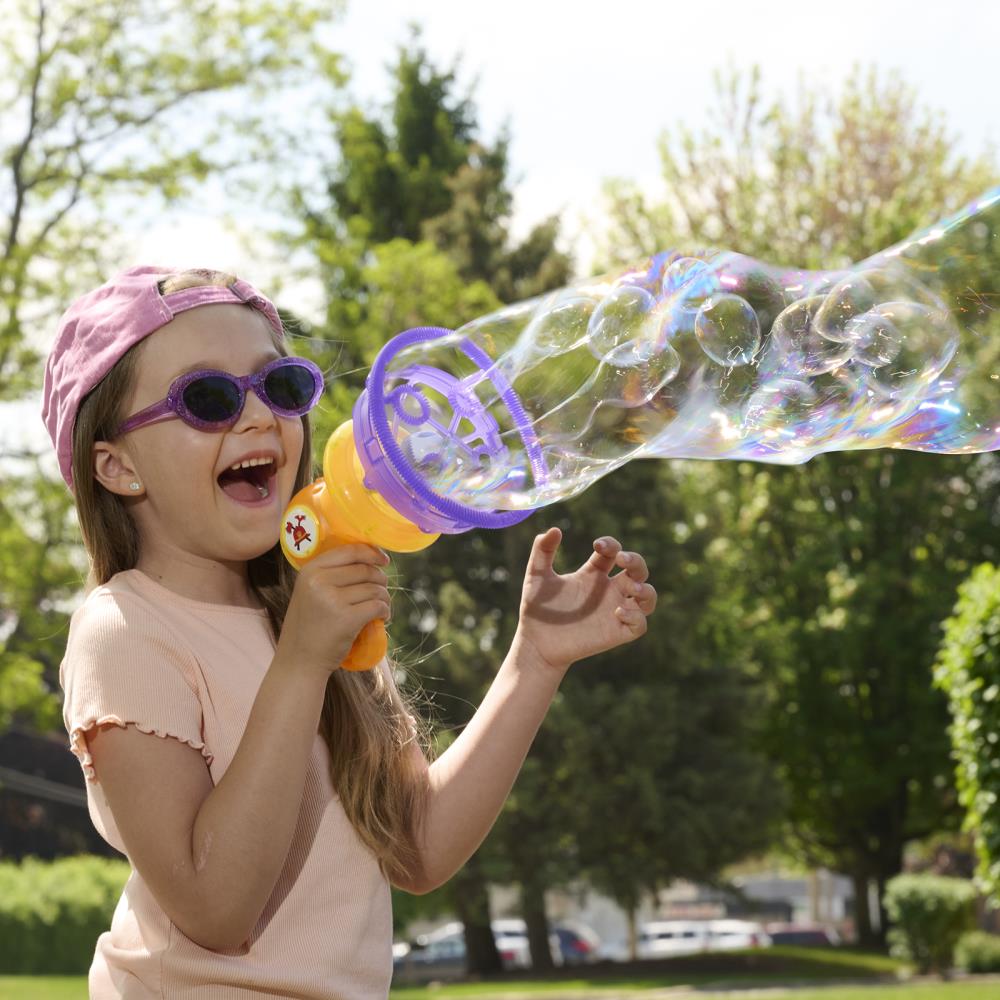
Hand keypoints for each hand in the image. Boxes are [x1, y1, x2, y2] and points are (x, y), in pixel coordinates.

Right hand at [276, 544, 391, 676]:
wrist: (299, 661)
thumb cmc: (308, 626)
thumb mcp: (309, 592)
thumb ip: (330, 574)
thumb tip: (369, 558)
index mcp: (310, 570)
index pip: (350, 551)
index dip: (372, 552)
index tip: (384, 560)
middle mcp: (319, 581)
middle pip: (365, 570)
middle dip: (380, 580)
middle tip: (381, 593)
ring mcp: (333, 600)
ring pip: (374, 589)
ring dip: (384, 598)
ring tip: (381, 608)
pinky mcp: (347, 619)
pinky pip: (377, 606)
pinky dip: (384, 611)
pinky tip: (381, 618)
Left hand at [514, 527, 656, 673]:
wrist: (536, 643)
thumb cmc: (537, 610)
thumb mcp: (536, 576)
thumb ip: (542, 552)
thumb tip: (553, 529)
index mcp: (593, 574)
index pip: (613, 552)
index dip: (611, 544)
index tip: (597, 545)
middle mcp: (608, 590)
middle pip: (638, 570)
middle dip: (636, 561)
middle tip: (622, 559)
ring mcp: (615, 611)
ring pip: (648, 597)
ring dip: (646, 589)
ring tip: (631, 586)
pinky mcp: (616, 633)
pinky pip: (640, 624)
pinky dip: (636, 616)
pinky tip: (617, 611)